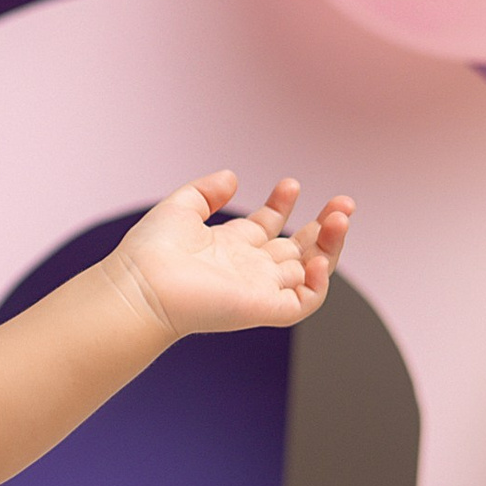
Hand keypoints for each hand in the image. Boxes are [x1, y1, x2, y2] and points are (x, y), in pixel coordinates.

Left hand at [112, 171, 352, 340]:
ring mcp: (259, 289)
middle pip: (297, 248)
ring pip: (309, 272)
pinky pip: (305, 301)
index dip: (283, 205)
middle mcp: (248, 268)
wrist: (144, 285)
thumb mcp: (181, 207)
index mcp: (229, 246)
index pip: (268, 226)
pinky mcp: (265, 308)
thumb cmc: (151, 252)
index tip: (291, 184)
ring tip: (340, 216)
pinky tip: (321, 258)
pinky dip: (320, 282)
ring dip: (331, 245)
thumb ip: (207, 190)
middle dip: (323, 225)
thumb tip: (231, 177)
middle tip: (342, 202)